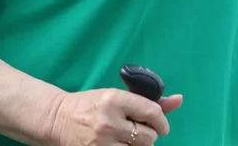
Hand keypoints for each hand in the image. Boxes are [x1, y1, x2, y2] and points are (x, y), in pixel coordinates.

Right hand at [49, 89, 182, 144]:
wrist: (58, 119)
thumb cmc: (90, 105)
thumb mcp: (116, 96)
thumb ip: (148, 100)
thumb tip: (179, 100)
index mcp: (114, 99)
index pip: (152, 112)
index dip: (161, 120)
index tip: (160, 123)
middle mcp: (109, 121)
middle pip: (149, 136)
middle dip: (148, 134)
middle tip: (137, 130)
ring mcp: (102, 142)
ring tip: (126, 139)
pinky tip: (120, 145)